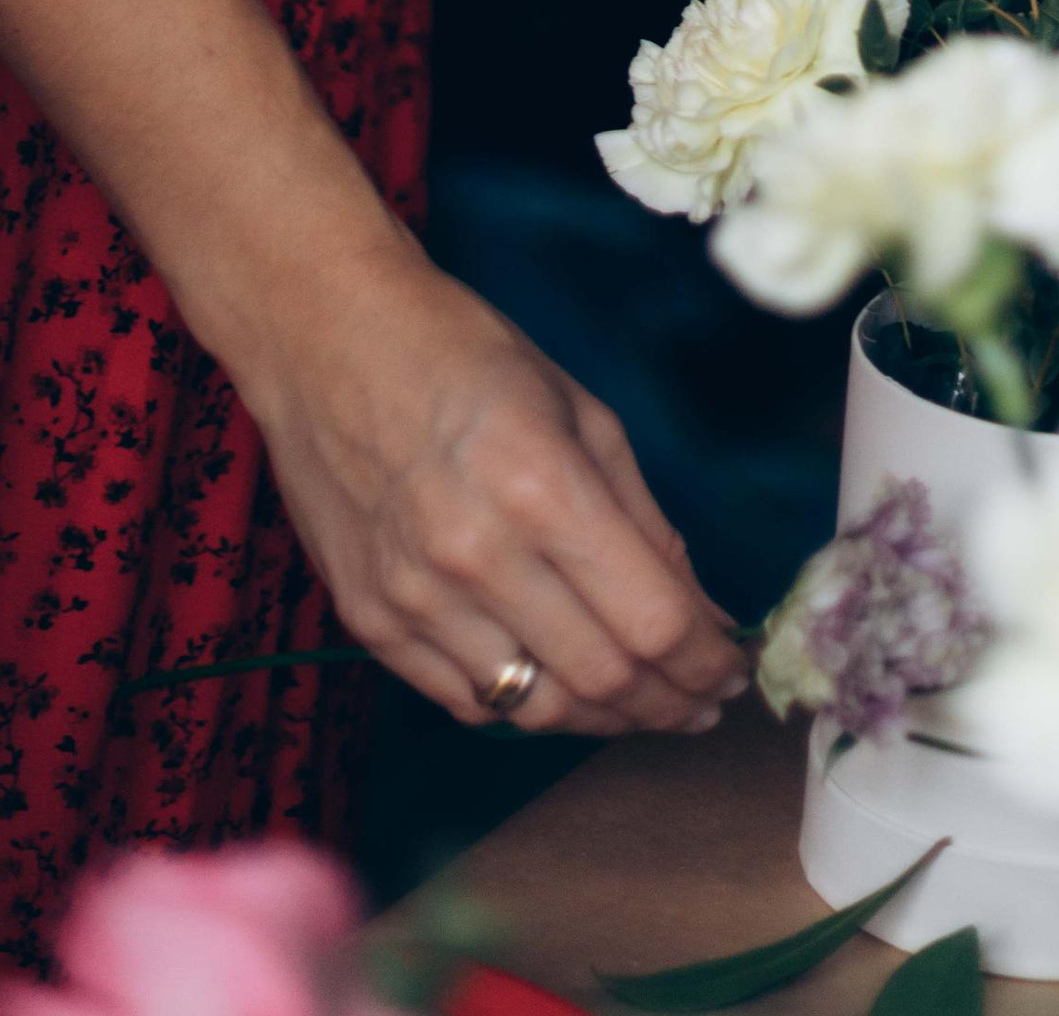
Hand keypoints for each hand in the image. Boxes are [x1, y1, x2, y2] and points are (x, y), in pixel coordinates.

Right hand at [240, 239, 748, 736]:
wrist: (326, 339)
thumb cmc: (466, 354)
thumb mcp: (581, 411)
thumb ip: (642, 520)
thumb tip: (700, 611)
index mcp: (542, 488)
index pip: (651, 621)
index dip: (706, 662)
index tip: (733, 672)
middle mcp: (475, 558)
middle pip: (601, 680)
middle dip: (669, 703)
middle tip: (702, 700)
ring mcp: (413, 600)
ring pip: (534, 709)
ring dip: (605, 719)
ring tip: (643, 704)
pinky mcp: (367, 622)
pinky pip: (465, 702)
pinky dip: (525, 707)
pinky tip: (560, 687)